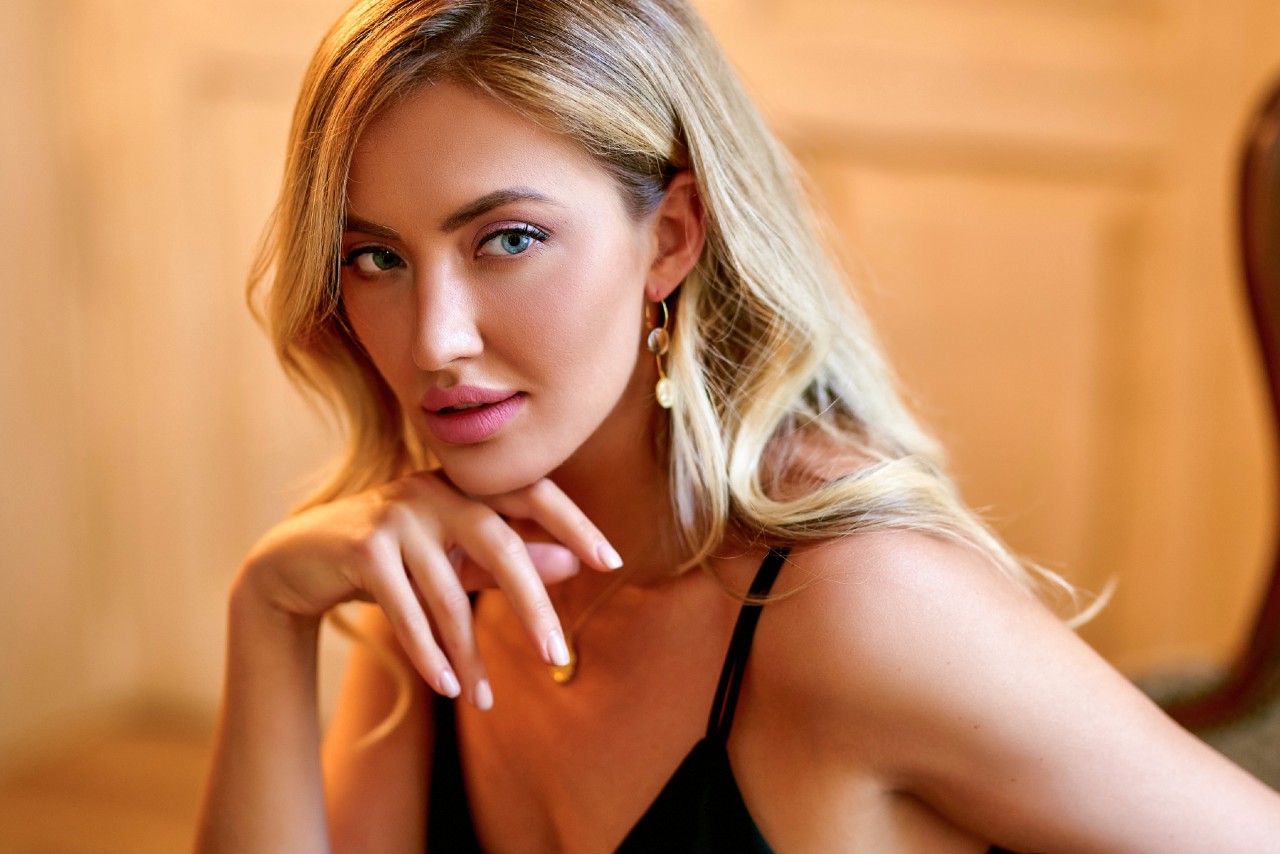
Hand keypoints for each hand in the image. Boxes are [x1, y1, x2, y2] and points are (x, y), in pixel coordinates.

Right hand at [233, 470, 620, 707]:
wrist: (295, 561)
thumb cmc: (389, 557)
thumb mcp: (453, 557)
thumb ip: (508, 557)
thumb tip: (574, 563)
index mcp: (464, 484)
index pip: (532, 492)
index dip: (574, 524)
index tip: (611, 561)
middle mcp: (435, 489)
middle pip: (500, 547)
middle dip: (532, 606)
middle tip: (558, 656)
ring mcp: (396, 513)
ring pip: (449, 593)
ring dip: (469, 653)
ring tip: (483, 700)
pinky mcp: (364, 546)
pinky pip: (406, 609)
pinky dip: (428, 652)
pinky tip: (448, 687)